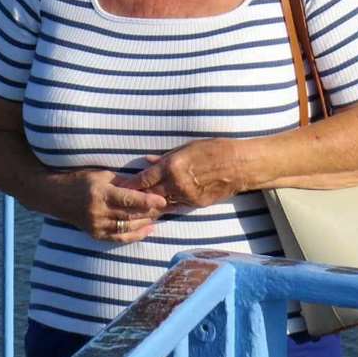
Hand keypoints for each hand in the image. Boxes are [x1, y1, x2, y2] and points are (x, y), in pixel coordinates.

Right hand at [55, 169, 167, 243]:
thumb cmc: (80, 180)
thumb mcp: (101, 175)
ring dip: (145, 222)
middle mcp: (98, 211)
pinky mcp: (95, 234)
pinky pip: (119, 237)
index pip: (128, 199)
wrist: (55, 196)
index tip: (163, 200)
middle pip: (130, 214)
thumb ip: (122, 182)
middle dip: (150, 212)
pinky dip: (135, 235)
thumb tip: (144, 184)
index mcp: (100, 193)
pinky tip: (148, 229)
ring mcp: (96, 225)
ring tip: (160, 215)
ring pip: (127, 227)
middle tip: (167, 207)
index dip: (147, 201)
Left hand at [118, 139, 242, 209]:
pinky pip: (177, 206)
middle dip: (137, 198)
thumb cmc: (214, 149)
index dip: (130, 184)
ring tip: (135, 208)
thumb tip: (147, 161)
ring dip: (150, 205)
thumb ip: (165, 157)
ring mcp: (187, 196)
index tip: (119, 187)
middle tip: (122, 201)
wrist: (239, 165)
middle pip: (150, 194)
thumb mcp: (187, 147)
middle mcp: (177, 184)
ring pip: (162, 203)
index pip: (144, 179)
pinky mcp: (197, 204)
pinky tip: (158, 209)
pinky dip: (167, 206)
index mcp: (172, 166)